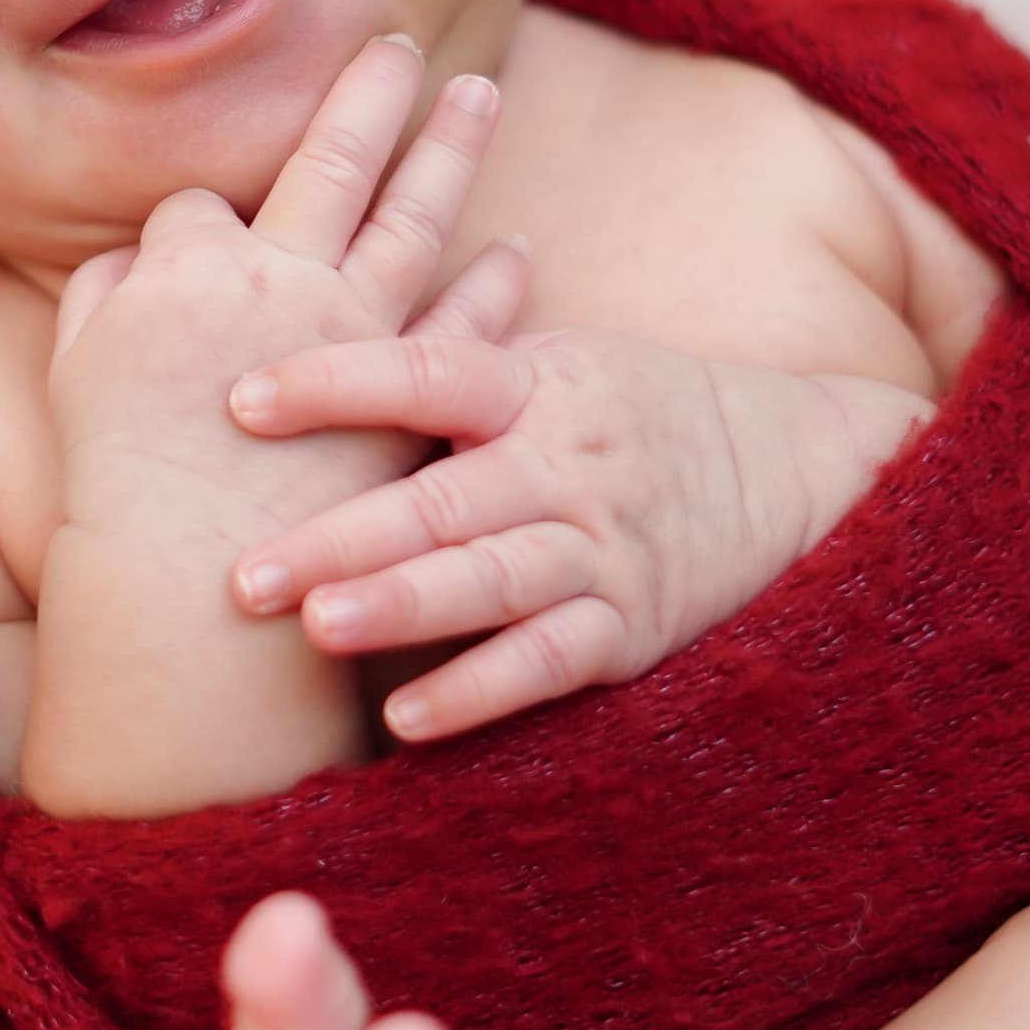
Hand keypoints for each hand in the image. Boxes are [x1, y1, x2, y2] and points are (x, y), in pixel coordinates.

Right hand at [45, 35, 519, 547]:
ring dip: (451, 149)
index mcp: (186, 269)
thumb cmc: (121, 490)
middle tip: (397, 42)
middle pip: (328, 159)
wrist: (196, 595)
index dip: (196, 220)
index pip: (196, 204)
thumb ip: (97, 300)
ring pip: (413, 213)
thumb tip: (126, 257)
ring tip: (485, 91)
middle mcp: (278, 279)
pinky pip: (464, 321)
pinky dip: (493, 283)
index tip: (201, 238)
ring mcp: (353, 331)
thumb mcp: (73, 379)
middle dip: (364, 92)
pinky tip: (516, 251)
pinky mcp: (407, 395)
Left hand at [219, 328, 931, 741]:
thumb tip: (305, 309)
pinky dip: (479, 690)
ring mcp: (602, 548)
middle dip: (339, 533)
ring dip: (402, 606)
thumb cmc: (626, 410)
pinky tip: (407, 720)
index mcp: (537, 383)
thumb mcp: (552, 359)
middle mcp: (568, 462)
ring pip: (491, 581)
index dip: (334, 382)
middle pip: (442, 498)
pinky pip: (547, 662)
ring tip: (319, 626)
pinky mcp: (630, 627)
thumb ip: (448, 357)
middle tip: (241, 573)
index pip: (426, 372)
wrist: (791, 470)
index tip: (239, 399)